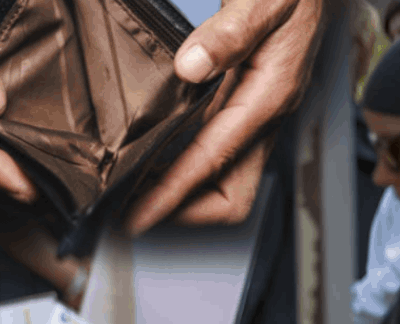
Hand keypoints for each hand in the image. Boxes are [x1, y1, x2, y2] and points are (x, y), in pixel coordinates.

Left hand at [124, 0, 322, 235]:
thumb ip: (230, 31)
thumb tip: (191, 67)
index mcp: (270, 96)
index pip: (214, 162)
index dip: (173, 194)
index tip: (139, 216)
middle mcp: (265, 114)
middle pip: (230, 195)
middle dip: (182, 212)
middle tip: (129, 212)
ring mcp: (255, 114)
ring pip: (220, 179)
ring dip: (178, 193)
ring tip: (129, 194)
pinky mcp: (244, 106)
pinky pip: (213, 152)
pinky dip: (180, 164)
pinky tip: (149, 156)